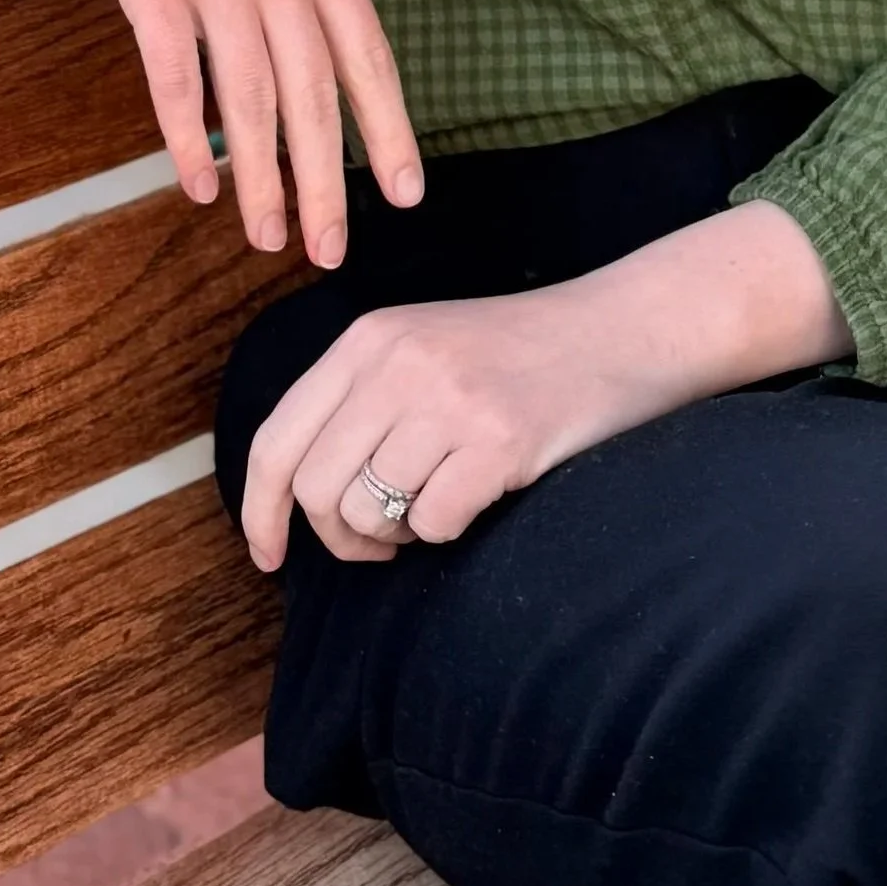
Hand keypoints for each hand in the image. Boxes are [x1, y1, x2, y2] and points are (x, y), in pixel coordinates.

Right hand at [0, 0, 420, 265]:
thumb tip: (319, 16)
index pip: (367, 53)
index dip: (388, 129)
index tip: (405, 194)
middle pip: (313, 93)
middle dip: (327, 183)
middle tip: (331, 252)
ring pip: (248, 98)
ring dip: (262, 178)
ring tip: (268, 237)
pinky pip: (175, 74)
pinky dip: (187, 137)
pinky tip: (198, 183)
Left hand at [242, 199, 854, 567]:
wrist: (626, 328)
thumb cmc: (521, 355)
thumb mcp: (425, 348)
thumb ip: (362, 400)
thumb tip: (303, 496)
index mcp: (368, 339)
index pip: (277, 437)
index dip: (260, 510)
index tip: (267, 557)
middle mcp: (398, 363)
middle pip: (317, 488)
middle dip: (340, 537)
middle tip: (384, 540)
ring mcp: (449, 400)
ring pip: (369, 512)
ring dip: (398, 535)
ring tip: (439, 506)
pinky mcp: (499, 440)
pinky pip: (432, 524)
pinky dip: (447, 531)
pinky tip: (479, 499)